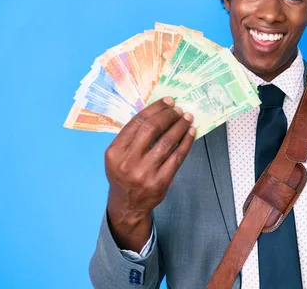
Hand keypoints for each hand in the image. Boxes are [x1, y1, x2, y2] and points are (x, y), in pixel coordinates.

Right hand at [104, 97, 195, 250]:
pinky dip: (186, 142)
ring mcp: (144, 173)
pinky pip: (177, 157)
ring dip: (180, 126)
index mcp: (115, 151)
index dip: (155, 109)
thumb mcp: (118, 155)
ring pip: (167, 142)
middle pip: (152, 129)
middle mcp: (128, 161)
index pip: (137, 122)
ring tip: (187, 118)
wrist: (127, 204)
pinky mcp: (160, 181)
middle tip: (179, 109)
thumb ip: (133, 136)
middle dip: (169, 116)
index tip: (168, 102)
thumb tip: (159, 112)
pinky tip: (191, 133)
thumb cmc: (124, 174)